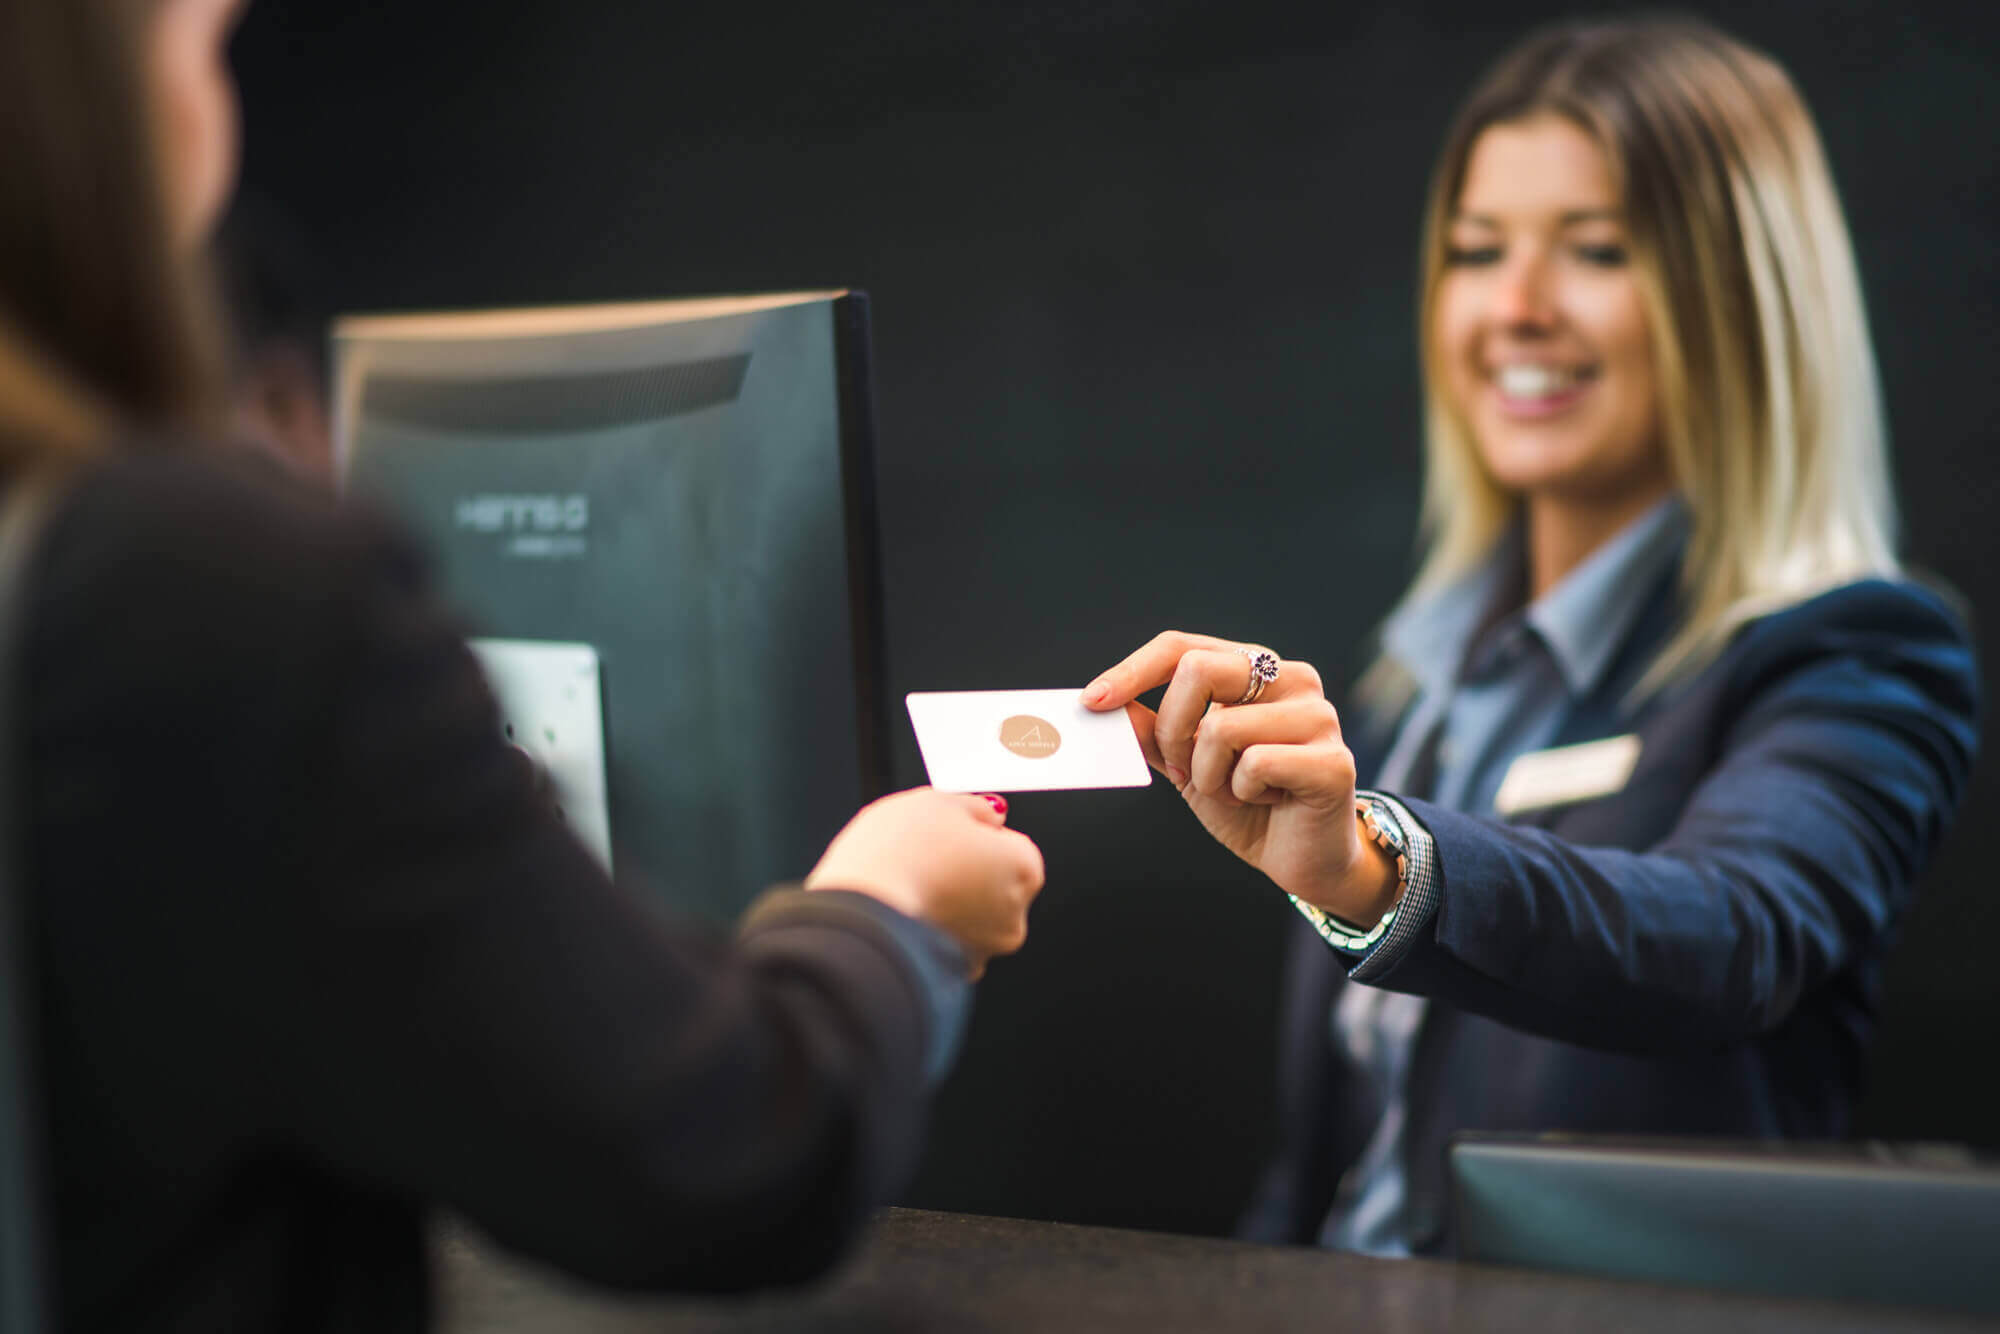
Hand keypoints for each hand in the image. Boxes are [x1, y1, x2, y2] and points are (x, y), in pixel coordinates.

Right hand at [806, 788, 1045, 978]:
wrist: (860, 913)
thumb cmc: (898, 855)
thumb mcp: (938, 802)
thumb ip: (975, 806)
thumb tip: (991, 812)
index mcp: (1024, 868)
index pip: (1012, 843)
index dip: (976, 835)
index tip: (949, 834)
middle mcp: (1015, 915)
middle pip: (996, 884)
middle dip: (967, 873)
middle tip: (926, 859)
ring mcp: (985, 949)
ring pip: (972, 917)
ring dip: (950, 903)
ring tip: (912, 886)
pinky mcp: (954, 973)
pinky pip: (949, 944)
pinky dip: (934, 930)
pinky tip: (909, 913)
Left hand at [1081, 632, 1396, 920]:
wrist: (1303, 860)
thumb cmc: (1248, 805)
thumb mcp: (1187, 764)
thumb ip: (1153, 732)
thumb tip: (1104, 704)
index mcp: (1256, 668)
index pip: (1182, 646)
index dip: (1132, 671)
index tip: (1093, 702)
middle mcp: (1292, 679)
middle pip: (1197, 670)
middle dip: (1170, 729)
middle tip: (1181, 771)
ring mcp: (1318, 716)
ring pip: (1220, 727)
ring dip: (1209, 776)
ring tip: (1235, 792)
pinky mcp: (1332, 760)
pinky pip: (1255, 764)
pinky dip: (1242, 793)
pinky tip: (1266, 801)